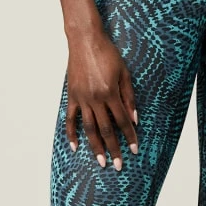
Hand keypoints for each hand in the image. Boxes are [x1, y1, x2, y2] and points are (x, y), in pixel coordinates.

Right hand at [65, 30, 139, 169]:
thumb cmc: (108, 53)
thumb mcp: (124, 73)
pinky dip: (71, 134)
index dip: (130, 137)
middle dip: (114, 149)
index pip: (122, 121)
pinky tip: (75, 147)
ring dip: (95, 146)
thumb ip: (129, 97)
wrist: (85, 39)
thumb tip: (134, 119)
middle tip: (119, 166)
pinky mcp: (71, 95)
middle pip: (106, 129)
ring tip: (101, 161)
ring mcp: (81, 98)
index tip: (134, 150)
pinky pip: (70, 118)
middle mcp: (95, 98)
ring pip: (88, 128)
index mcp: (110, 92)